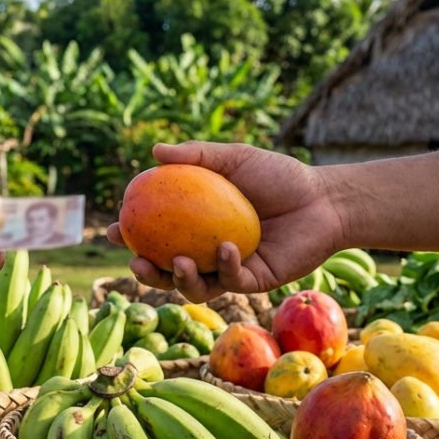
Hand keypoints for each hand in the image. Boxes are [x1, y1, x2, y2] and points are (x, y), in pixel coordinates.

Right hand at [108, 142, 343, 301]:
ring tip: (180, 261)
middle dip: (147, 273)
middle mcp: (209, 252)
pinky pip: (232, 281)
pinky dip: (226, 266)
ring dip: (181, 280)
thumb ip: (196, 155)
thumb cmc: (280, 176)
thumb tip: (153, 151)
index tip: (115, 229)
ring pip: (196, 286)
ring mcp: (230, 270)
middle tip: (136, 262)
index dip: (131, 237)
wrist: (323, 200)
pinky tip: (227, 248)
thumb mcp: (235, 159)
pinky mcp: (255, 282)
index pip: (156, 235)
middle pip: (168, 271)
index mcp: (197, 226)